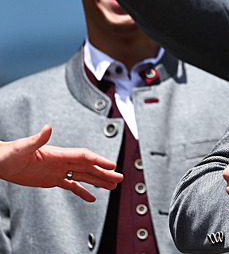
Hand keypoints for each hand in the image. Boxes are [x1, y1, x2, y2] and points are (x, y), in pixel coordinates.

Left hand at [0, 125, 122, 202]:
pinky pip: (72, 186)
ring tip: (113, 186)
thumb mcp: (23, 147)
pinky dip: (83, 192)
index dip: (99, 160)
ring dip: (99, 181)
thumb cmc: (9, 153)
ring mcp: (59, 171)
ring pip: (84, 176)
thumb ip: (37, 139)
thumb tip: (48, 128)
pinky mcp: (52, 180)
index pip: (84, 157)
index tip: (112, 165)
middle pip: (89, 167)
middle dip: (105, 172)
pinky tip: (92, 198)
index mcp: (59, 153)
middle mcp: (63, 161)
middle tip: (120, 178)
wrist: (0, 162)